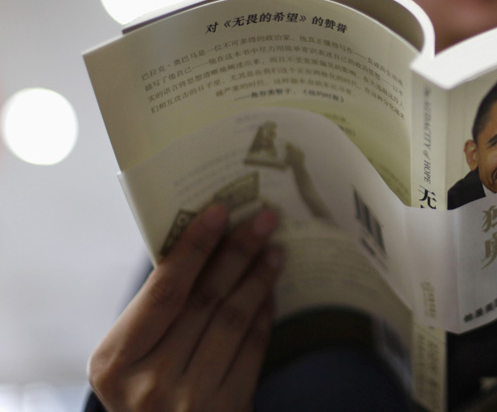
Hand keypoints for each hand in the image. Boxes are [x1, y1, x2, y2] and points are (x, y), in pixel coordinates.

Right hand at [88, 205, 282, 411]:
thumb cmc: (148, 387)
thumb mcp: (133, 354)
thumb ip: (158, 310)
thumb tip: (205, 241)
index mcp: (115, 361)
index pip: (163, 291)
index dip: (194, 248)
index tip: (220, 211)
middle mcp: (149, 383)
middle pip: (204, 300)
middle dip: (238, 252)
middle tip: (264, 219)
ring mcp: (190, 400)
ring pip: (234, 320)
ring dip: (258, 278)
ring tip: (275, 250)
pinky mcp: (228, 409)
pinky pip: (253, 348)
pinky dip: (264, 314)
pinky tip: (270, 290)